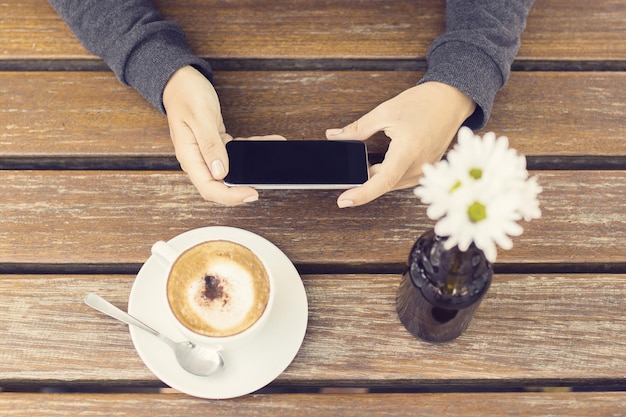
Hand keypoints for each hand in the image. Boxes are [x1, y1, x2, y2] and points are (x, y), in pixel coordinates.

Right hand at [163, 66, 257, 204]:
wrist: (179, 81)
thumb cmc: (186, 95)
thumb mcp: (200, 117)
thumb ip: (210, 145)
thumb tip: (220, 172)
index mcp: (189, 156)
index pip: (209, 187)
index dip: (231, 196)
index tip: (251, 193)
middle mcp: (197, 159)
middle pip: (219, 186)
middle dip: (242, 189)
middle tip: (263, 185)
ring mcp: (207, 154)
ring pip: (230, 172)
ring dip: (250, 170)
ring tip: (272, 157)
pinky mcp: (216, 146)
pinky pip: (235, 155)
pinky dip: (251, 150)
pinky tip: (267, 143)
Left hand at [326, 81, 475, 207]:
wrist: (451, 99)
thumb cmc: (423, 103)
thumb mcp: (384, 112)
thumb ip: (357, 129)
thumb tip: (334, 136)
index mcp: (408, 151)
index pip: (382, 181)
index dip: (361, 194)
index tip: (343, 201)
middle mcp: (419, 165)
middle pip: (385, 184)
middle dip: (365, 180)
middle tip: (347, 171)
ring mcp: (426, 170)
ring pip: (394, 183)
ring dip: (379, 177)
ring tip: (367, 162)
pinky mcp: (428, 170)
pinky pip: (404, 179)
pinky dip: (391, 174)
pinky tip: (384, 163)